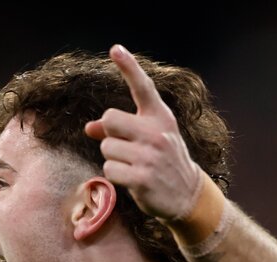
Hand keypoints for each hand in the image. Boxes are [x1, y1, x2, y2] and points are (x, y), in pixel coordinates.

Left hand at [85, 44, 201, 221]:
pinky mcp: (143, 178)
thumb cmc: (163, 162)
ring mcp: (150, 156)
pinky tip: (132, 180)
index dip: (128, 67)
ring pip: (107, 147)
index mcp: (160, 117)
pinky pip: (109, 169)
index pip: (143, 87)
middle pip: (110, 119)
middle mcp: (157, 132)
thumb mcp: (149, 140)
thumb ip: (120, 130)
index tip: (115, 49)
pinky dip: (115, 176)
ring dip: (113, 159)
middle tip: (125, 148)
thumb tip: (89, 128)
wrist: (187, 196)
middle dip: (109, 135)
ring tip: (133, 167)